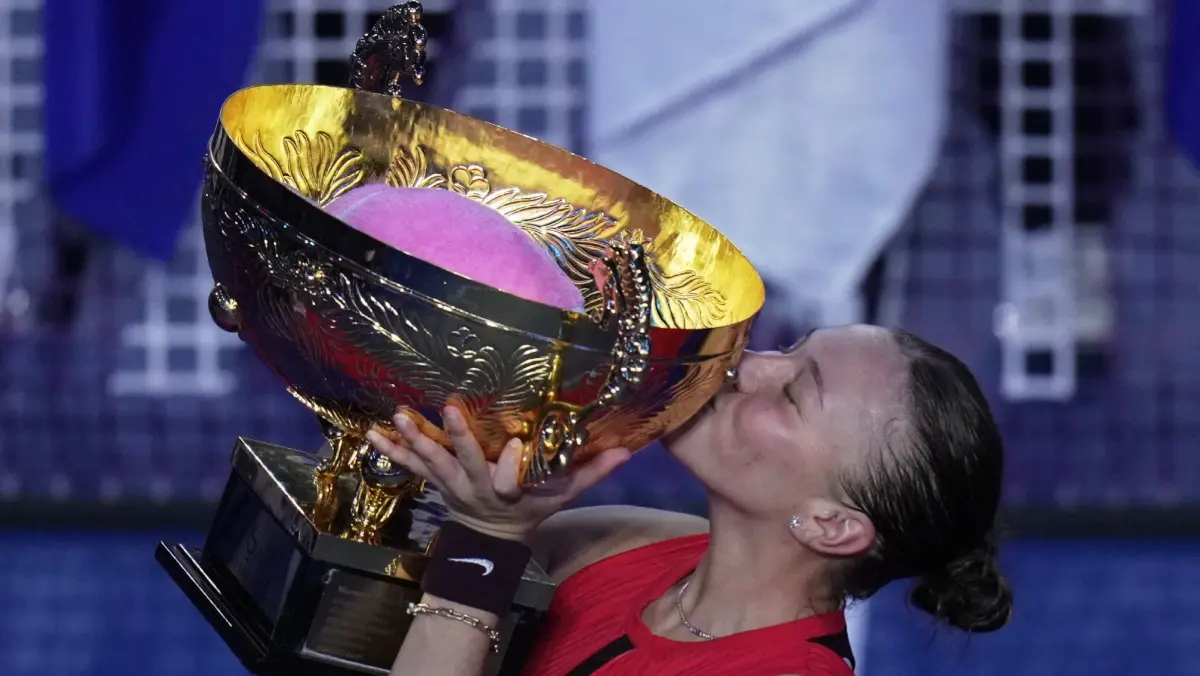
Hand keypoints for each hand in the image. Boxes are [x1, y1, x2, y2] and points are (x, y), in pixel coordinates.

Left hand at [366, 405, 630, 540]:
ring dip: (414, 439)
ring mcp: (451, 485)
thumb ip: (591, 472)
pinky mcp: (434, 480)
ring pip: (431, 462)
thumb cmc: (532, 508)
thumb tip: (627, 450)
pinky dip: (389, 450)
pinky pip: (409, 465)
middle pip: (465, 462)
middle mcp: (477, 486)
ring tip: (398, 416)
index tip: (515, 443)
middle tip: (446, 409)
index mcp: (509, 489)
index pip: (511, 477)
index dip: (512, 463)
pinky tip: (369, 432)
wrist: (492, 538)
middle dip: (456, 437)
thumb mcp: (563, 495)